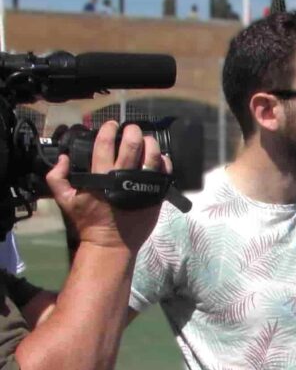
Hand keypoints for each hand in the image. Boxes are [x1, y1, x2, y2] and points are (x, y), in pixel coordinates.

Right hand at [47, 120, 167, 252]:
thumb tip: (63, 158)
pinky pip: (165, 174)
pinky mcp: (155, 196)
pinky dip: (164, 162)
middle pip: (133, 146)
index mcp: (101, 176)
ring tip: (147, 140)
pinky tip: (159, 157)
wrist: (111, 244)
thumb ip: (57, 177)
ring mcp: (143, 187)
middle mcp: (124, 178)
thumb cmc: (89, 221)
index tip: (112, 125)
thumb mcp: (65, 200)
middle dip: (133, 132)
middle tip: (131, 129)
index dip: (109, 130)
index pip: (106, 144)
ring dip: (151, 143)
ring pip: (152, 157)